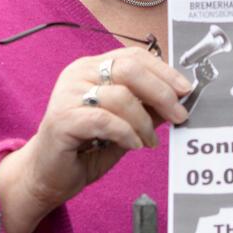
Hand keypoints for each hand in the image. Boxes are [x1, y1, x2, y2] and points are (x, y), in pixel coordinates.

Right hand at [0, 48, 190, 232]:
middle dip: (161, 92)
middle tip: (179, 114)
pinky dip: (126, 133)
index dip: (164, 71)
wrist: (47, 176)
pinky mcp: (62, 119)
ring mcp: (67, 94)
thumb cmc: (85, 148)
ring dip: (143, 122)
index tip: (185, 90)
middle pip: (129, 69)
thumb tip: (178, 99)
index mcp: (92, 68)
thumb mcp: (124, 125)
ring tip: (149, 141)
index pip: (133, 56)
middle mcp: (78, 74)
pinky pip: (104, 120)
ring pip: (120, 96)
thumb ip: (146, 108)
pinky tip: (134, 144)